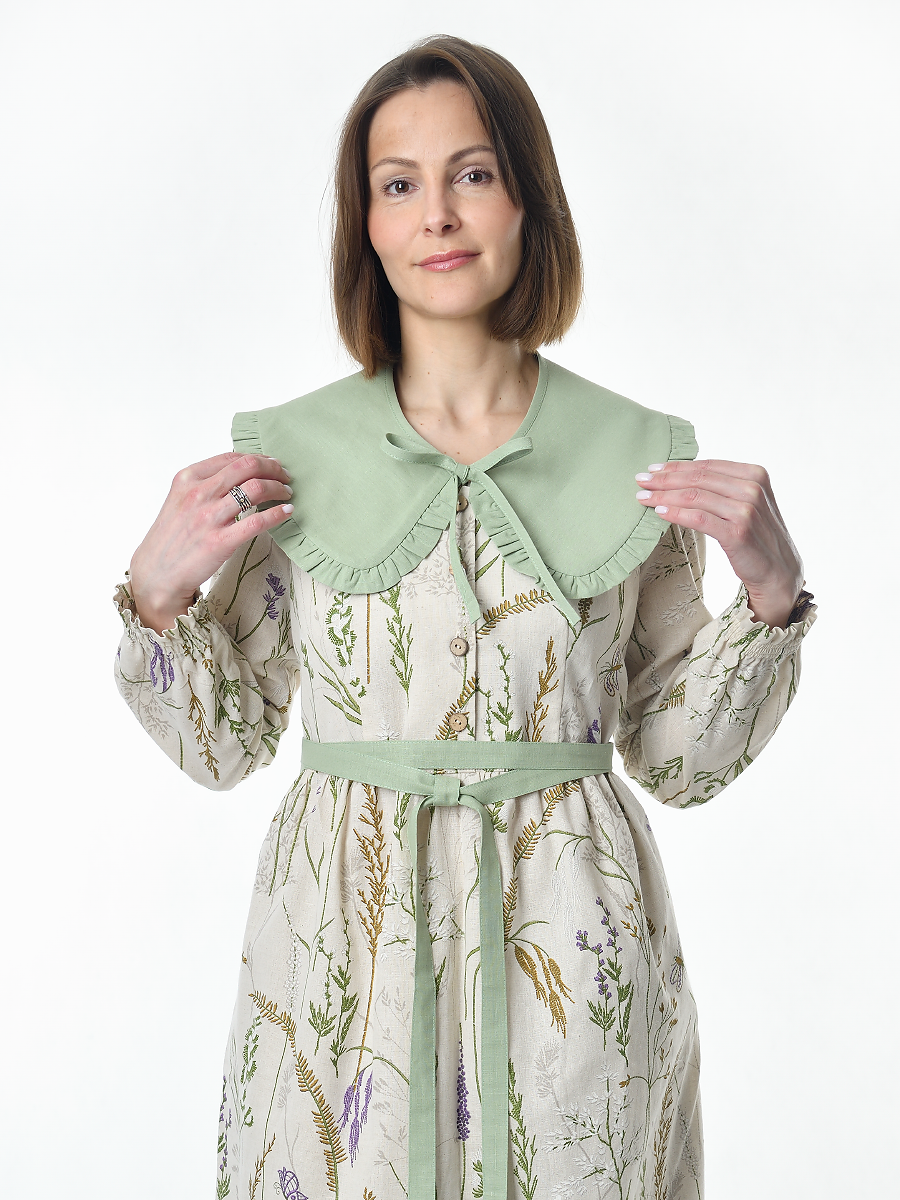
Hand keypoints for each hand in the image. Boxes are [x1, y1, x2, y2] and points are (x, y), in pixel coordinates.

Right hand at [129, 452, 293, 633]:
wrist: (156, 574)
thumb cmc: (171, 538)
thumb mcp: (180, 500)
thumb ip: (205, 484)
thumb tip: (239, 472)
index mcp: (187, 479)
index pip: (232, 458)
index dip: (258, 458)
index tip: (271, 463)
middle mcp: (198, 494)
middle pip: (247, 467)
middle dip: (273, 468)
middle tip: (285, 476)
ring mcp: (209, 518)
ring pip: (256, 489)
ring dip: (279, 488)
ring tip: (287, 493)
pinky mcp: (220, 542)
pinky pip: (258, 521)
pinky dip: (278, 513)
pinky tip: (287, 511)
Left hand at [635, 459, 803, 627]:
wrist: (778, 570)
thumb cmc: (756, 535)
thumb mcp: (745, 503)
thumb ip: (722, 487)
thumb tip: (681, 476)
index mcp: (755, 474)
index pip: (707, 465)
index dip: (677, 466)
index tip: (653, 468)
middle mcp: (753, 488)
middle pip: (698, 478)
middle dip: (665, 479)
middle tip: (641, 480)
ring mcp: (747, 510)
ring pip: (695, 496)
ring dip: (664, 496)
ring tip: (643, 498)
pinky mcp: (738, 532)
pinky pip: (699, 519)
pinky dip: (676, 514)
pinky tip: (659, 513)